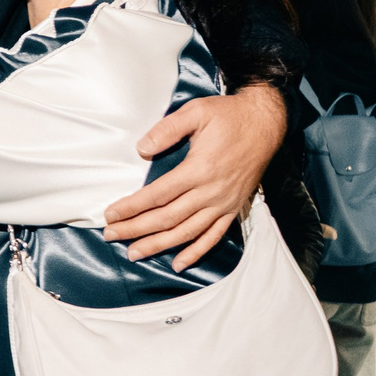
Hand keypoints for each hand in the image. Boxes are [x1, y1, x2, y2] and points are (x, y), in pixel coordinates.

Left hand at [103, 85, 286, 268]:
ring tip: (134, 253)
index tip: (110, 214)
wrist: (265, 123)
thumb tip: (142, 149)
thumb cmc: (229, 116)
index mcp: (199, 169)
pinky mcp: (233, 208)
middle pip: (167, 218)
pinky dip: (195, 252)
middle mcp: (211, 191)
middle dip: (136, 229)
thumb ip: (167, 129)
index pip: (157, 195)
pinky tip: (178, 263)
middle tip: (111, 235)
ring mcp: (223, 203)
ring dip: (158, 245)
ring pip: (186, 232)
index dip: (131, 207)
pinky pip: (213, 236)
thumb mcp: (196, 112)